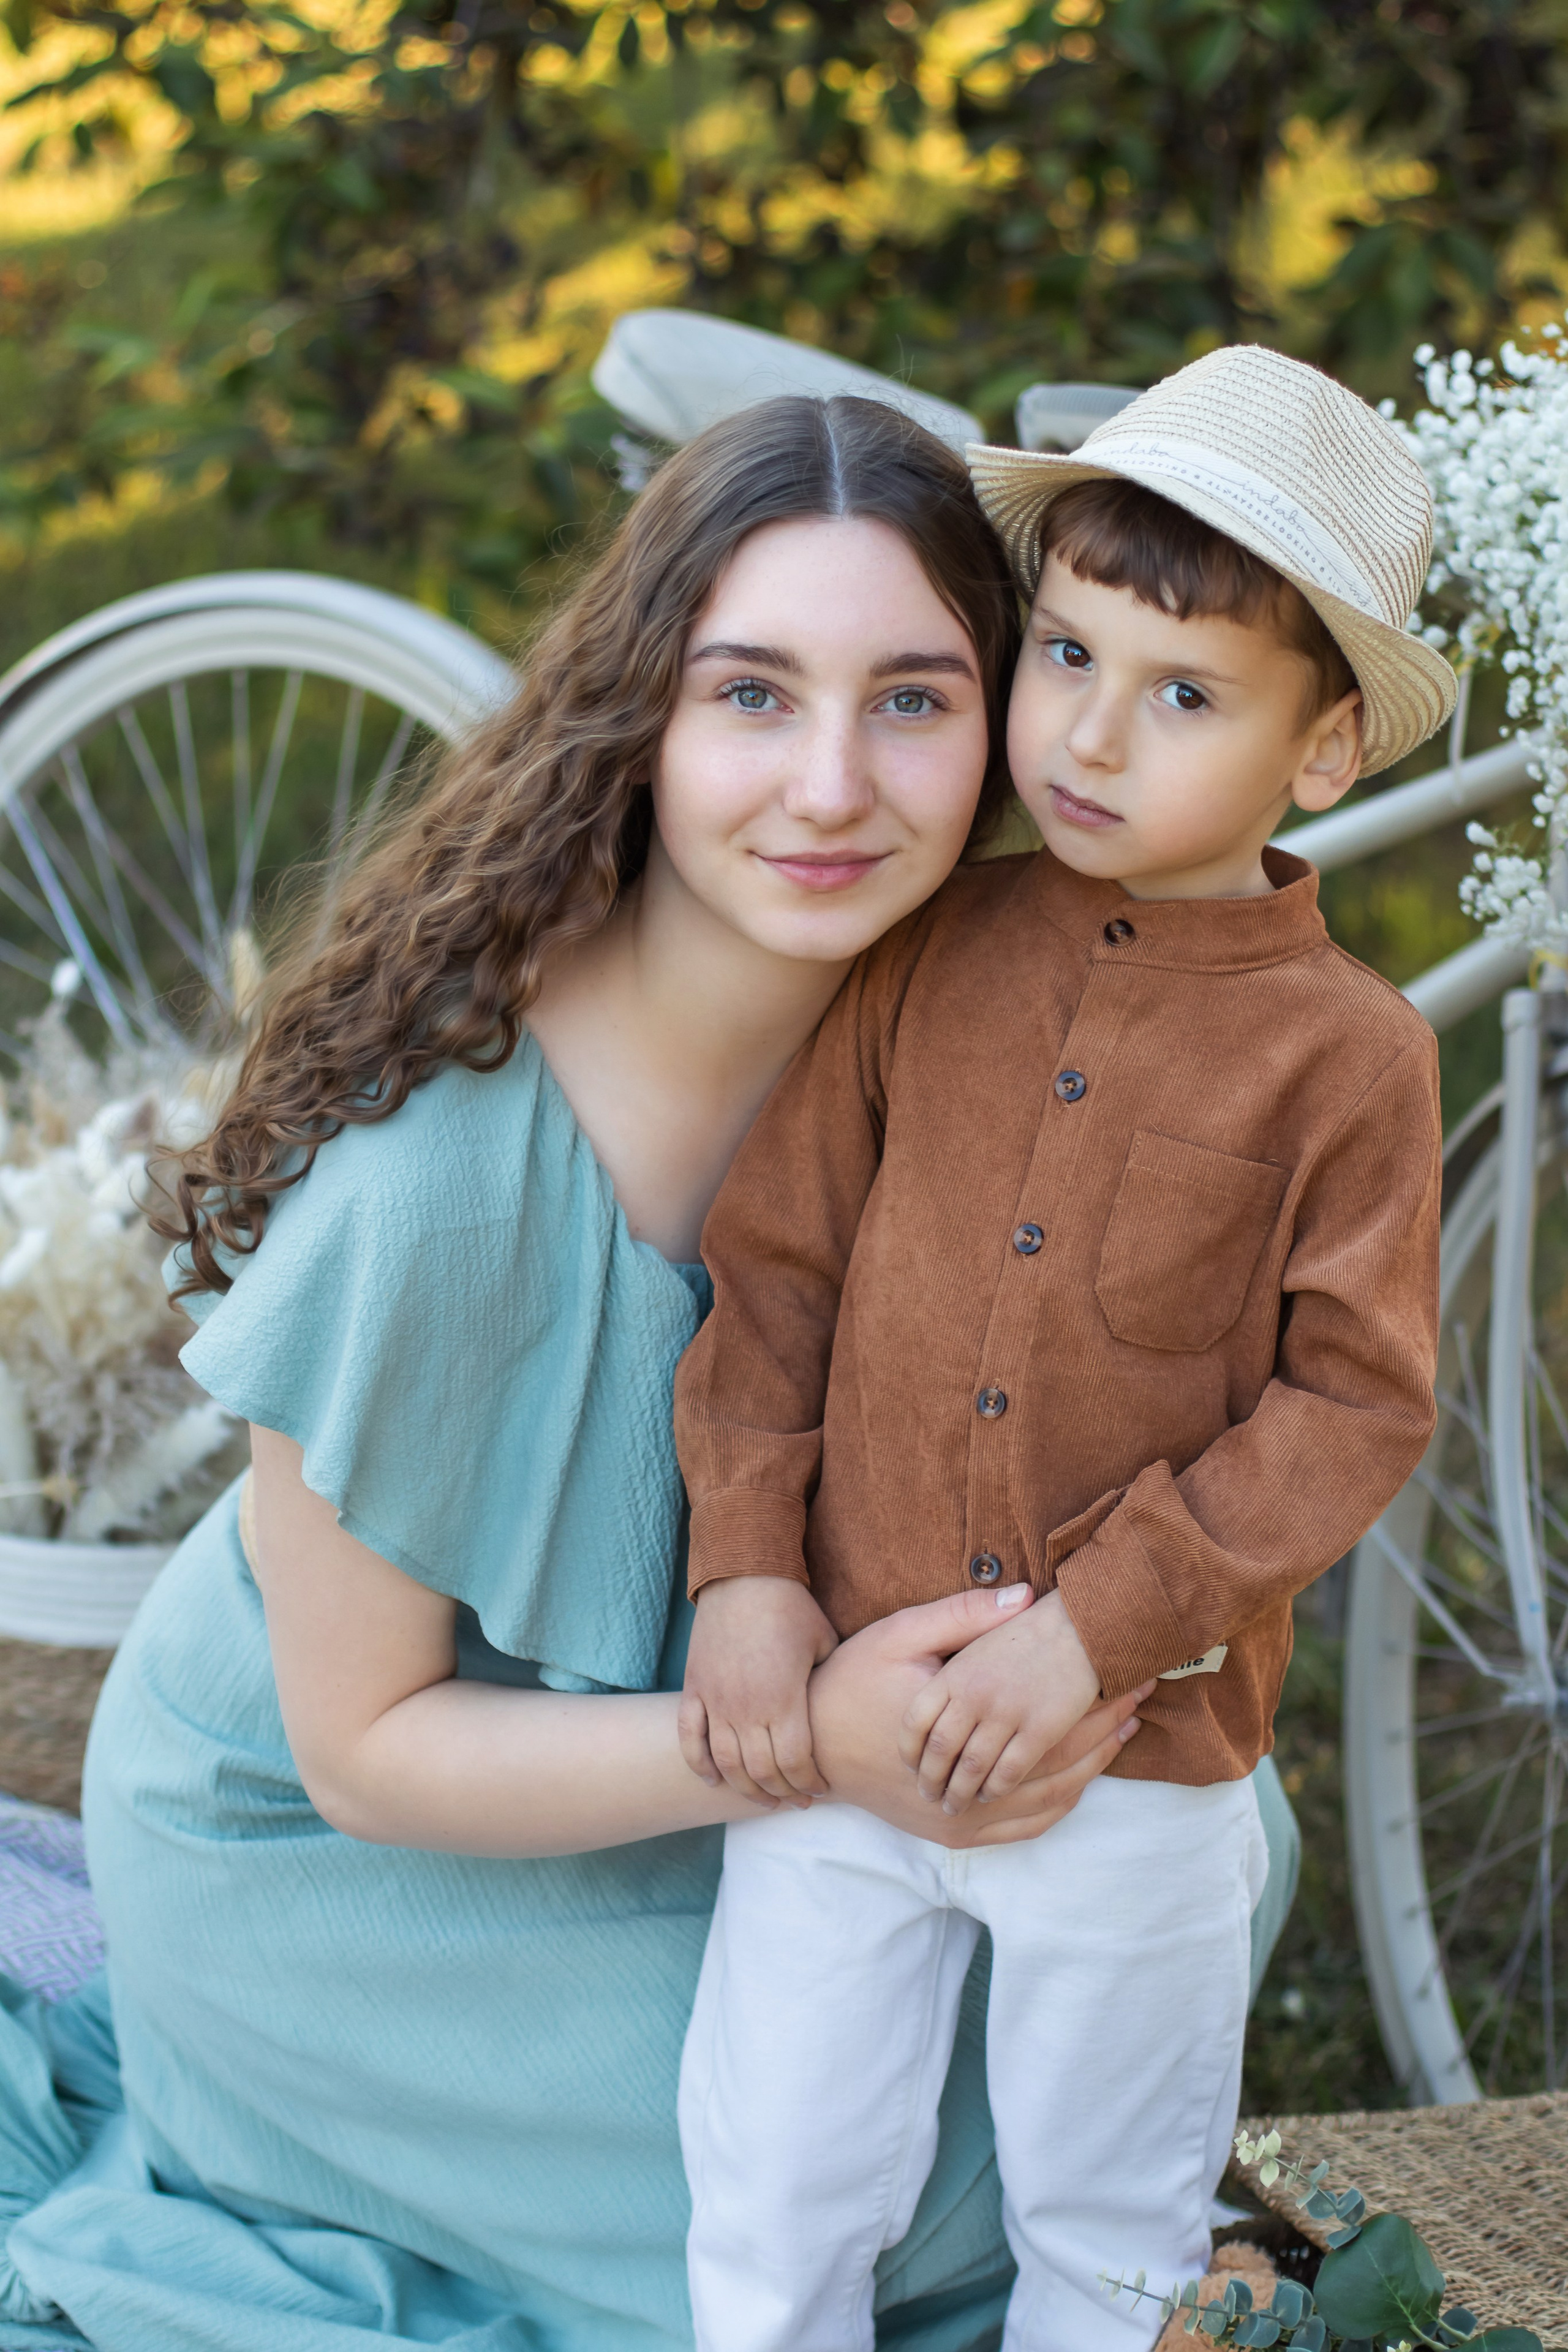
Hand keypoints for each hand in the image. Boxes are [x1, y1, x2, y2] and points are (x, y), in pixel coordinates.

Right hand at [679, 1574, 838, 1806]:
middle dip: (783, 1793)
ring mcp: (716, 1701)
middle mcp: (747, 1708)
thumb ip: (829, 1684)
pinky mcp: (694, 1689)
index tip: (819, 1789)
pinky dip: (700, 1764)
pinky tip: (714, 1780)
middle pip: (762, 1772)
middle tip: (796, 1801)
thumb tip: (840, 1708)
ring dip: (745, 1789)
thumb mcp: (824, 1644)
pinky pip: (689, 1738)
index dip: (809, 1783)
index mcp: (784, 1701)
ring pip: (727, 1763)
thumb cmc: (791, 1608)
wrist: (744, 1575)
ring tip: (763, 1799)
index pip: (796, 1763)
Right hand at [808, 1586, 1149, 1847]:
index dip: (1092, 1700)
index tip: (1127, 1671)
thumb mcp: (900, 1635)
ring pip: (1047, 1802)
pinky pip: (1022, 1828)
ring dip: (1091, 1769)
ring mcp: (960, 1819)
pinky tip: (1082, 1779)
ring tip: (1124, 1731)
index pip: (1047, 1724)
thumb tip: (1025, 1598)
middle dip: (1105, 1731)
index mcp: (960, 1736)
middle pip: (1058, 1765)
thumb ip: (963, 1617)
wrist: (809, 1744)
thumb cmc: (852, 1682)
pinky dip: (1058, 1805)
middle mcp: (966, 1789)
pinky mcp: (952, 1833)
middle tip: (1140, 1698)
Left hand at [898, 1587, 1103, 1814]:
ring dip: (961, 1792)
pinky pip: (1008, 1772)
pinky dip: (995, 1789)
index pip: (915, 1721)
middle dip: (931, 1780)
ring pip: (973, 1768)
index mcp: (954, 1673)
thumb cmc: (1023, 1632)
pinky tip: (991, 1793)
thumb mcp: (973, 1634)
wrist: (1076, 1625)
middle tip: (928, 1796)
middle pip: (941, 1751)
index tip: (909, 1766)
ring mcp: (1007, 1713)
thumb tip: (919, 1688)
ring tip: (956, 1805)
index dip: (909, 1749)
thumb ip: (947, 1669)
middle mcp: (975, 1694)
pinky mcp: (1040, 1729)